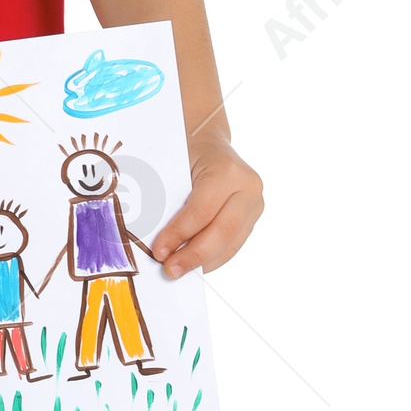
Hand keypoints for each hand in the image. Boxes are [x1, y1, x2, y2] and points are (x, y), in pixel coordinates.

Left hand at [151, 140, 262, 277]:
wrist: (207, 139)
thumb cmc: (184, 151)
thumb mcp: (173, 166)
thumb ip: (167, 199)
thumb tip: (156, 239)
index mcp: (226, 169)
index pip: (201, 211)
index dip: (179, 235)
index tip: (159, 252)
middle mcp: (247, 186)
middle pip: (222, 231)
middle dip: (194, 256)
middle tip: (170, 270)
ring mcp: (255, 202)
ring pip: (231, 242)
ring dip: (203, 261)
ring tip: (179, 271)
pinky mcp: (253, 215)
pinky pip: (233, 243)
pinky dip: (213, 257)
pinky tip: (195, 265)